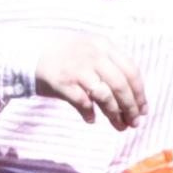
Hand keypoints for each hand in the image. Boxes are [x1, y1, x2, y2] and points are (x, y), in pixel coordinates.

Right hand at [29, 32, 145, 126]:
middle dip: (131, 108)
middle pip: (121, 86)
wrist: (29, 52)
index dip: (139, 94)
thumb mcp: (91, 50)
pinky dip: (89, 114)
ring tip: (119, 126)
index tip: (143, 110)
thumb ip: (111, 66)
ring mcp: (77, 68)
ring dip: (115, 115)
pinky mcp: (62, 82)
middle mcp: (93, 55)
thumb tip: (133, 97)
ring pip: (105, 96)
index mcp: (104, 46)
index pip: (131, 71)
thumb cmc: (65, 55)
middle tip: (134, 123)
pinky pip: (83, 103)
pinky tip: (91, 119)